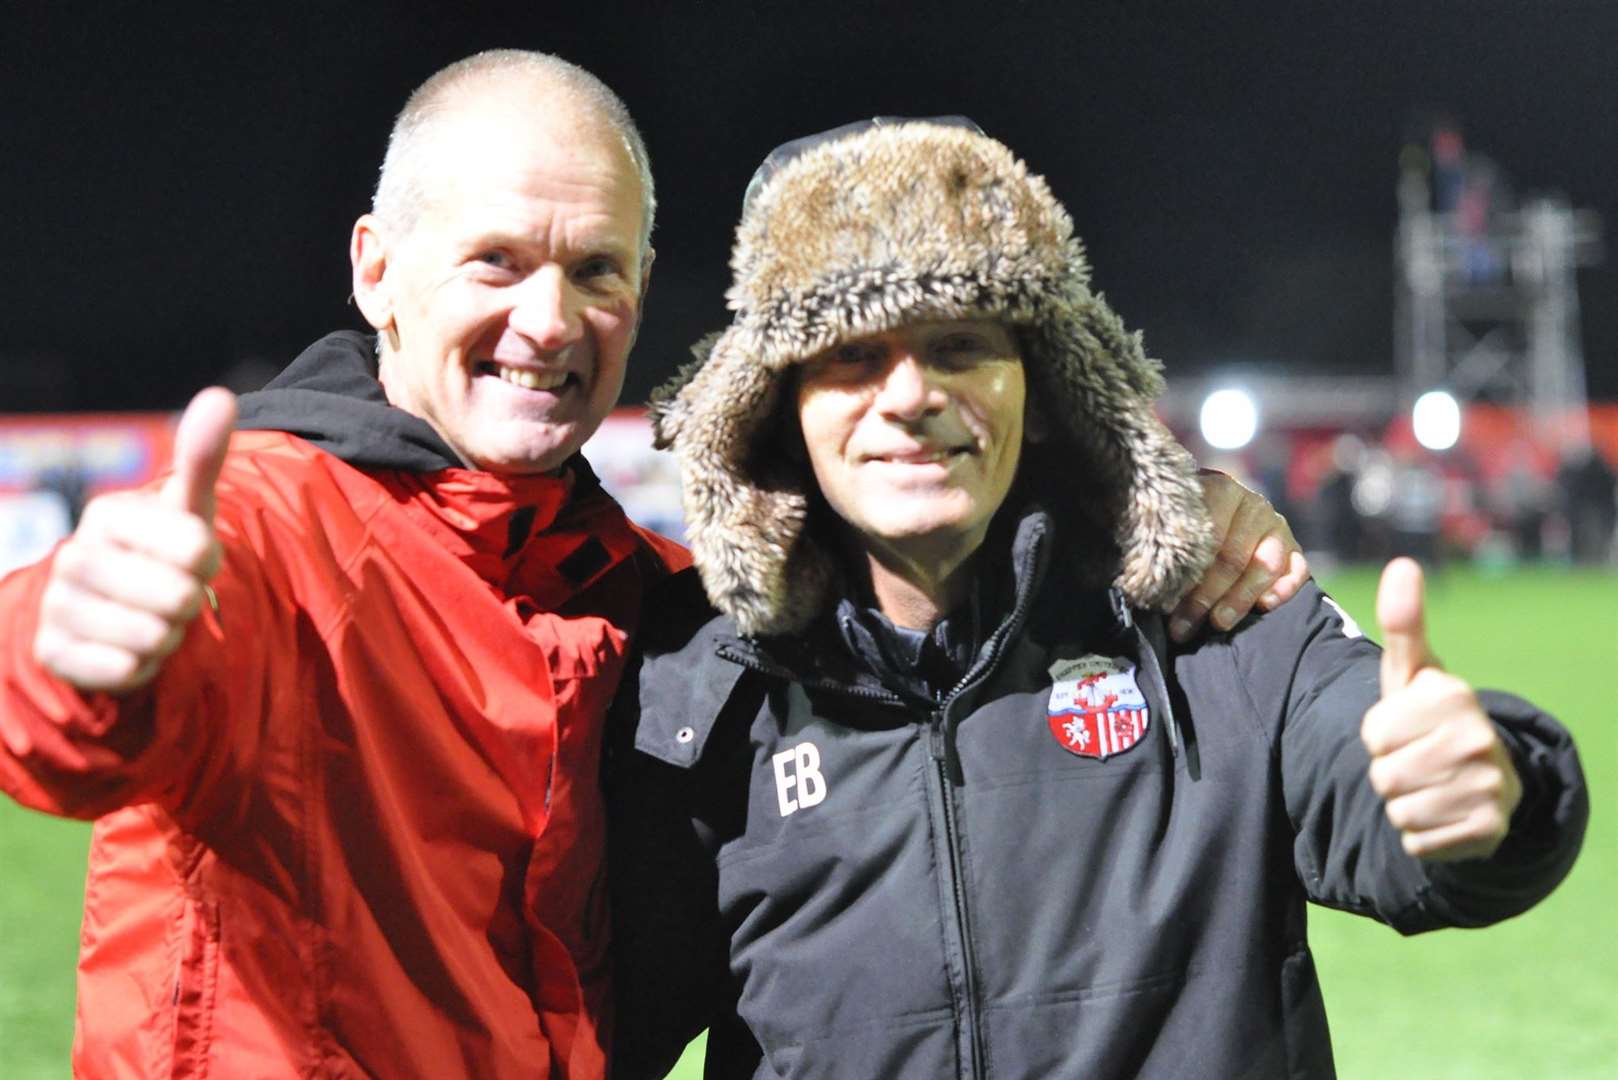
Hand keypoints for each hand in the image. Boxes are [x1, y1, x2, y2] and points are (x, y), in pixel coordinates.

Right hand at [33, 387, 236, 694]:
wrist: (122, 611)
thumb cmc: (166, 552)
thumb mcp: (190, 508)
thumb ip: (203, 456)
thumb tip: (220, 395)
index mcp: (107, 514)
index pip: (197, 550)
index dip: (210, 563)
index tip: (195, 560)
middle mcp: (72, 556)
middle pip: (178, 598)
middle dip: (189, 603)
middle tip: (173, 595)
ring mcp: (58, 606)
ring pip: (155, 637)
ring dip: (170, 636)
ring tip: (154, 619)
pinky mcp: (55, 654)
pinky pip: (128, 670)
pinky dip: (144, 667)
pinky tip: (131, 648)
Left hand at [1169, 469, 1309, 640]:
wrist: (1216, 510)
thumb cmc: (1184, 522)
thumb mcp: (1171, 521)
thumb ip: (1165, 539)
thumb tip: (1145, 580)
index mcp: (1220, 489)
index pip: (1207, 536)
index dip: (1186, 573)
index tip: (1166, 603)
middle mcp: (1253, 505)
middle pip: (1232, 557)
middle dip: (1205, 597)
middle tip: (1183, 626)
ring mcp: (1277, 526)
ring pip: (1264, 566)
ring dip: (1239, 599)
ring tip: (1217, 624)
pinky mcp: (1294, 548)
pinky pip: (1297, 570)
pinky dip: (1283, 589)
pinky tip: (1264, 607)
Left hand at [1361, 558, 1520, 860]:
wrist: (1484, 777)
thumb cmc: (1431, 717)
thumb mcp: (1412, 672)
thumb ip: (1403, 623)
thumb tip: (1402, 564)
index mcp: (1454, 696)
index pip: (1373, 733)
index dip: (1379, 734)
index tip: (1406, 728)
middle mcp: (1478, 739)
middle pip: (1382, 774)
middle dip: (1389, 771)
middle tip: (1418, 760)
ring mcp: (1488, 787)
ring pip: (1397, 809)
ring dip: (1403, 803)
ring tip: (1430, 784)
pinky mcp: (1487, 830)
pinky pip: (1417, 840)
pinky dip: (1421, 834)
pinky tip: (1444, 813)